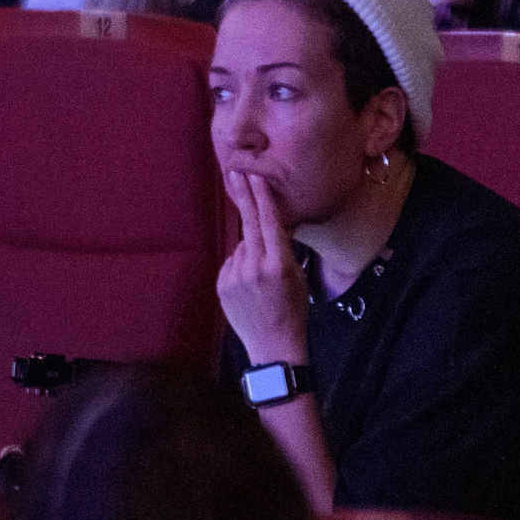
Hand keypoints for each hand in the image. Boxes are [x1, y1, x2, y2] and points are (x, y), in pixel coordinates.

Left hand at [217, 170, 308, 366]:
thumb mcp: (297, 276)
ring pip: (241, 247)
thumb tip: (268, 225)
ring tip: (262, 279)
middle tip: (235, 172)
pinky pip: (231, 264)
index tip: (254, 176)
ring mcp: (235, 277)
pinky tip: (251, 287)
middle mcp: (255, 267)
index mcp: (279, 263)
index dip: (261, 197)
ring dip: (250, 251)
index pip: (269, 222)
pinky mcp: (222, 285)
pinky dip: (240, 267)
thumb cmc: (294, 310)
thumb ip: (282, 250)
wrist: (274, 347)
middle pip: (248, 224)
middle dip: (243, 196)